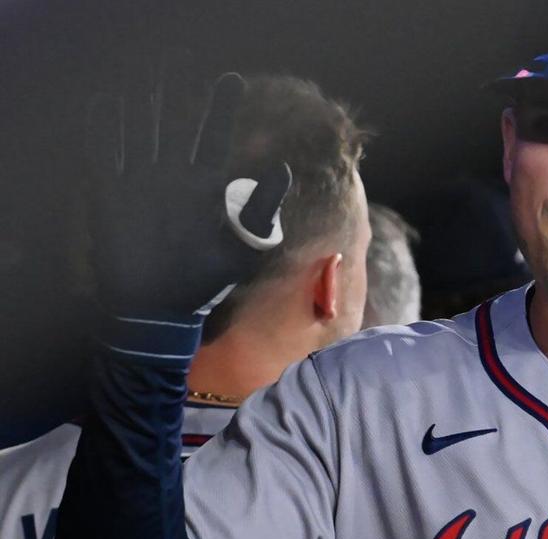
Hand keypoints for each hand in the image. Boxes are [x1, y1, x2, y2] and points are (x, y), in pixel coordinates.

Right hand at [87, 54, 289, 324]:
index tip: (229, 78)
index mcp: (205, 186)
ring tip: (146, 77)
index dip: (220, 108)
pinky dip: (103, 131)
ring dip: (141, 106)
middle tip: (177, 60)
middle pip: (174, 126)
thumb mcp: (243, 246)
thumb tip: (283, 169)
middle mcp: (173, 179)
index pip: (214, 137)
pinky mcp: (112, 196)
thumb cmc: (206, 280)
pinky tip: (105, 105)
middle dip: (176, 94)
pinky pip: (105, 155)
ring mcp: (141, 185)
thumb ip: (261, 208)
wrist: (161, 308)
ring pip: (140, 133)